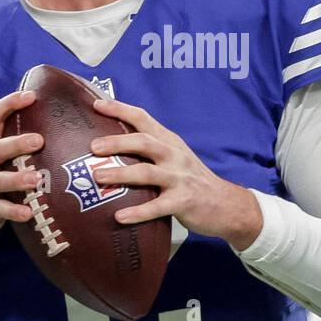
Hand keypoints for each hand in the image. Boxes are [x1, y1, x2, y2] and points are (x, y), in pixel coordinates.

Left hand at [90, 98, 261, 249]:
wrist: (227, 204)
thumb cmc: (193, 180)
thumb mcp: (176, 158)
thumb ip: (152, 150)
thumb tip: (111, 146)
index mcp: (170, 142)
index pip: (143, 118)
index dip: (120, 109)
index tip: (96, 104)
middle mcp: (174, 156)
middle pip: (144, 142)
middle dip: (116, 142)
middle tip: (93, 147)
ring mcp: (180, 179)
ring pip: (147, 172)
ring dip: (120, 174)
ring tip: (98, 176)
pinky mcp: (184, 202)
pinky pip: (157, 207)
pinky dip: (138, 212)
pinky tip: (119, 216)